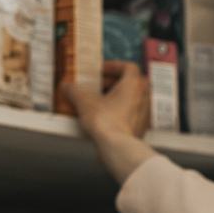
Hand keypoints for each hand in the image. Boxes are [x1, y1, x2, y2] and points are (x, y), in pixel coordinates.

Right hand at [63, 62, 157, 183]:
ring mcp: (145, 112)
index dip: (115, 66)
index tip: (103, 70)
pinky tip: (110, 116)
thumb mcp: (84, 103)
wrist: (116, 146)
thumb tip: (67, 87)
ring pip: (135, 98)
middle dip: (116, 82)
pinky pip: (134, 113)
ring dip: (121, 96)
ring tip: (104, 100)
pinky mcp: (142, 127)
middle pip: (133, 82)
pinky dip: (124, 111)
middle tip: (101, 85)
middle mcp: (143, 96)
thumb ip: (74, 91)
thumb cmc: (106, 122)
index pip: (129, 67)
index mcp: (133, 84)